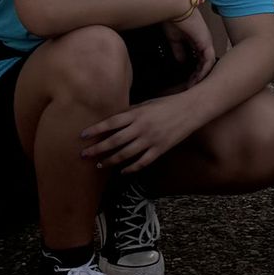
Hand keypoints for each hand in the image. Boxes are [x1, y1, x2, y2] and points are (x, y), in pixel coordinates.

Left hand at [81, 93, 196, 172]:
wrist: (191, 110)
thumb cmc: (168, 104)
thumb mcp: (147, 103)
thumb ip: (131, 112)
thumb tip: (114, 120)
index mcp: (137, 114)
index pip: (111, 123)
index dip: (96, 130)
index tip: (83, 136)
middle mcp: (141, 128)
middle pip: (114, 141)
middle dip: (97, 149)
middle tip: (84, 155)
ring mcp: (151, 140)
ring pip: (125, 154)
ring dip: (110, 160)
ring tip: (100, 164)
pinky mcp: (160, 149)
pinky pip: (142, 162)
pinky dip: (130, 168)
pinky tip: (122, 171)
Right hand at [161, 7, 216, 86]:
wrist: (175, 9)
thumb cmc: (174, 20)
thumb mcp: (175, 39)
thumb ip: (179, 50)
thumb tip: (181, 61)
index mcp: (198, 41)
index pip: (199, 60)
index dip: (195, 71)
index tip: (188, 82)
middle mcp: (205, 42)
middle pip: (205, 63)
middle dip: (199, 76)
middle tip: (191, 87)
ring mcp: (207, 42)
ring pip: (209, 64)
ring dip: (202, 76)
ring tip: (194, 86)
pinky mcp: (206, 43)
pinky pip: (208, 60)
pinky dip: (204, 71)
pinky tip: (198, 79)